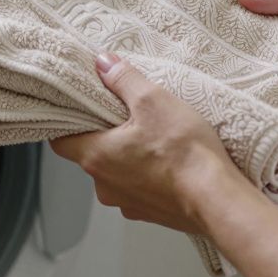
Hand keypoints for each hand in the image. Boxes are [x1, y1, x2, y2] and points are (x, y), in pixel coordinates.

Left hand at [50, 53, 253, 235]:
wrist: (217, 199)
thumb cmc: (183, 151)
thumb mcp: (153, 100)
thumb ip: (123, 79)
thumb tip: (103, 62)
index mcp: (95, 156)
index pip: (60, 142)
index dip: (67, 125)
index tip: (79, 111)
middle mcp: (104, 185)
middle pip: (92, 155)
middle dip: (106, 137)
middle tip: (127, 117)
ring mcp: (127, 204)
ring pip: (117, 174)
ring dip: (129, 158)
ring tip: (156, 140)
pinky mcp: (150, 214)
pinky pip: (141, 190)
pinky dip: (149, 177)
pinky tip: (171, 164)